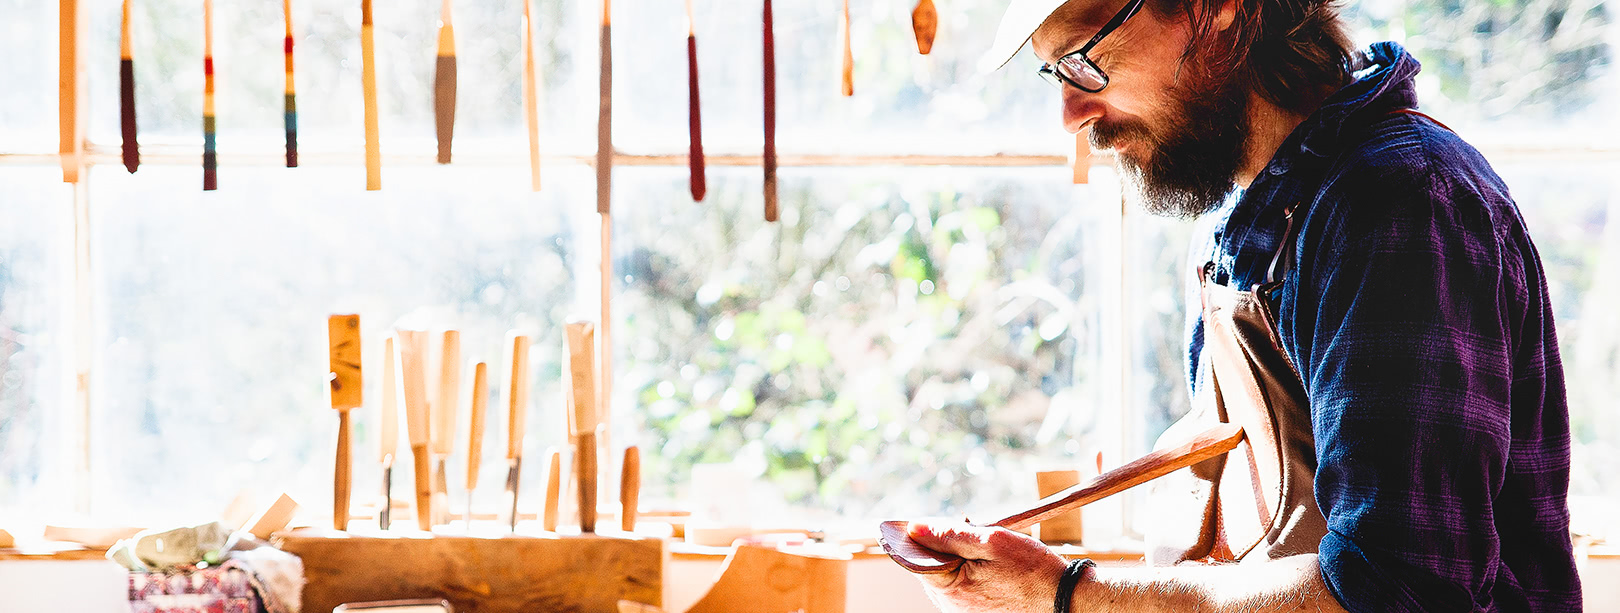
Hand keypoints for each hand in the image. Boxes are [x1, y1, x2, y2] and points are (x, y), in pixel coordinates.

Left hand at [906, 521, 1068, 612]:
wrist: (1065, 600)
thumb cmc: (1033, 570)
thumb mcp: (992, 541)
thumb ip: (949, 534)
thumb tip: (914, 528)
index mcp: (951, 591)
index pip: (916, 558)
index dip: (925, 537)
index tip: (938, 524)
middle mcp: (952, 608)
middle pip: (932, 567)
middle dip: (947, 546)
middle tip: (975, 532)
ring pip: (947, 576)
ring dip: (960, 558)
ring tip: (989, 552)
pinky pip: (962, 587)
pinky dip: (971, 572)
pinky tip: (993, 567)